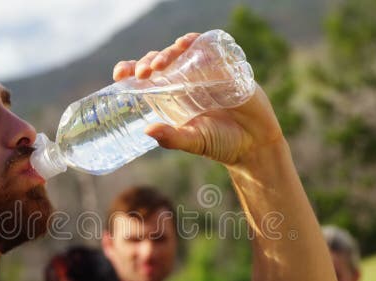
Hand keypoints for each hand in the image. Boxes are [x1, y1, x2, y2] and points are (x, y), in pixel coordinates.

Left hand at [112, 33, 284, 165]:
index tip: (119, 74)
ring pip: (181, 51)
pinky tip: (186, 44)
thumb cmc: (222, 143)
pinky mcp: (225, 67)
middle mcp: (186, 81)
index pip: (146, 76)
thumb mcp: (194, 141)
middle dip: (148, 62)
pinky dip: (196, 42)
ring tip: (159, 65)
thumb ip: (172, 138)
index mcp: (172, 96)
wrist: (255, 143)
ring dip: (168, 52)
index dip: (131, 70)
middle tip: (142, 73)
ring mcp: (205, 72)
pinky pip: (209, 47)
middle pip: (161, 61)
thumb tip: (147, 131)